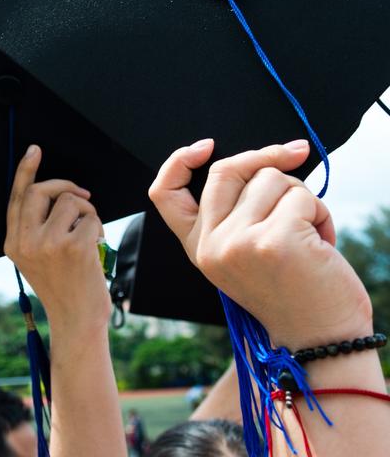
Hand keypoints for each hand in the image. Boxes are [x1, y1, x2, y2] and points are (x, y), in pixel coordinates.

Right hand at [4, 145, 109, 333]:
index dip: (25, 171)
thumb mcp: (35, 258)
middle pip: (40, 191)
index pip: (16, 198)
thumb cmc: (63, 287)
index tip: (34, 151)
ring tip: (88, 234)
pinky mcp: (74, 247)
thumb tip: (55, 193)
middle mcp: (26, 242)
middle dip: (64, 187)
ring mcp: (48, 244)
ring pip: (69, 201)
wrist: (76, 320)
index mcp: (12, 243)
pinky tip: (95, 247)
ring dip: (86, 211)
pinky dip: (97, 228)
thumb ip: (35, 228)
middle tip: (81, 196)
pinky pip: (90, 217)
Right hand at [149, 138, 371, 347]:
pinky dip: (321, 212)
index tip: (207, 146)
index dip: (179, 160)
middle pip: (226, 171)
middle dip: (265, 158)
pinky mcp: (274, 241)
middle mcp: (211, 246)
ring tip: (311, 233)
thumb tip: (267, 158)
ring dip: (301, 197)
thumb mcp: (246, 253)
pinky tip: (323, 242)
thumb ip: (238, 212)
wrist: (322, 341)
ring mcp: (238, 243)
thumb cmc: (293, 292)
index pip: (164, 192)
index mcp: (198, 248)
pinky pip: (301, 197)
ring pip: (270, 179)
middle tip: (294, 154)